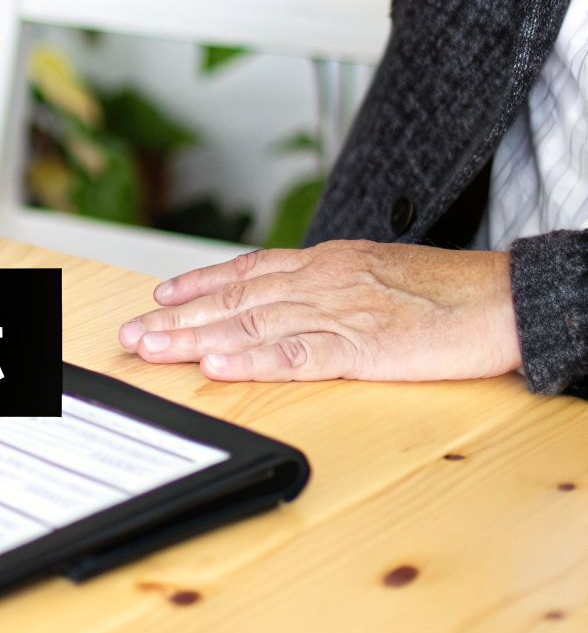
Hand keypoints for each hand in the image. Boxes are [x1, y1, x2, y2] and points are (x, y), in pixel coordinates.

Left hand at [118, 241, 521, 382]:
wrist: (504, 297)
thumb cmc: (448, 291)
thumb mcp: (377, 274)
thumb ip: (331, 285)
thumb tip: (293, 297)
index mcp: (325, 264)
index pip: (247, 273)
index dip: (198, 285)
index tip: (160, 297)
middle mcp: (320, 282)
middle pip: (234, 302)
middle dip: (177, 320)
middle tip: (130, 334)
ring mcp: (338, 313)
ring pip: (252, 327)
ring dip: (196, 340)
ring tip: (151, 350)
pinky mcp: (362, 347)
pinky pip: (298, 355)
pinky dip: (254, 363)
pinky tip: (218, 368)